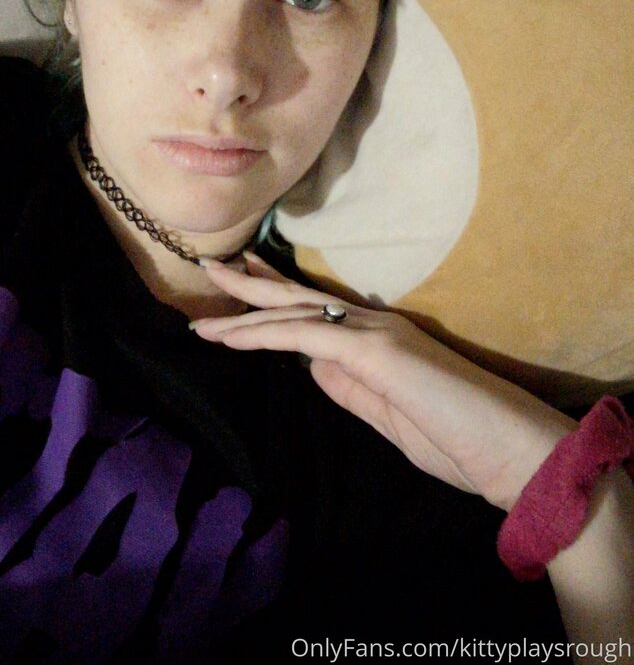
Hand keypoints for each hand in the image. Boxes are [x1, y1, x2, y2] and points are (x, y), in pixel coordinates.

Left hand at [192, 252, 575, 510]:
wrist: (516, 455)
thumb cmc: (462, 441)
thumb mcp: (389, 417)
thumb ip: (350, 389)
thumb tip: (311, 365)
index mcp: (377, 342)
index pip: (315, 311)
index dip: (274, 297)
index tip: (243, 283)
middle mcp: (373, 326)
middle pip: (298, 298)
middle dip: (251, 286)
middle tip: (213, 268)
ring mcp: (375, 334)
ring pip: (295, 313)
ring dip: (245, 313)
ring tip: (204, 311)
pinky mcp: (377, 352)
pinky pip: (307, 336)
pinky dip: (266, 334)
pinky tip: (232, 337)